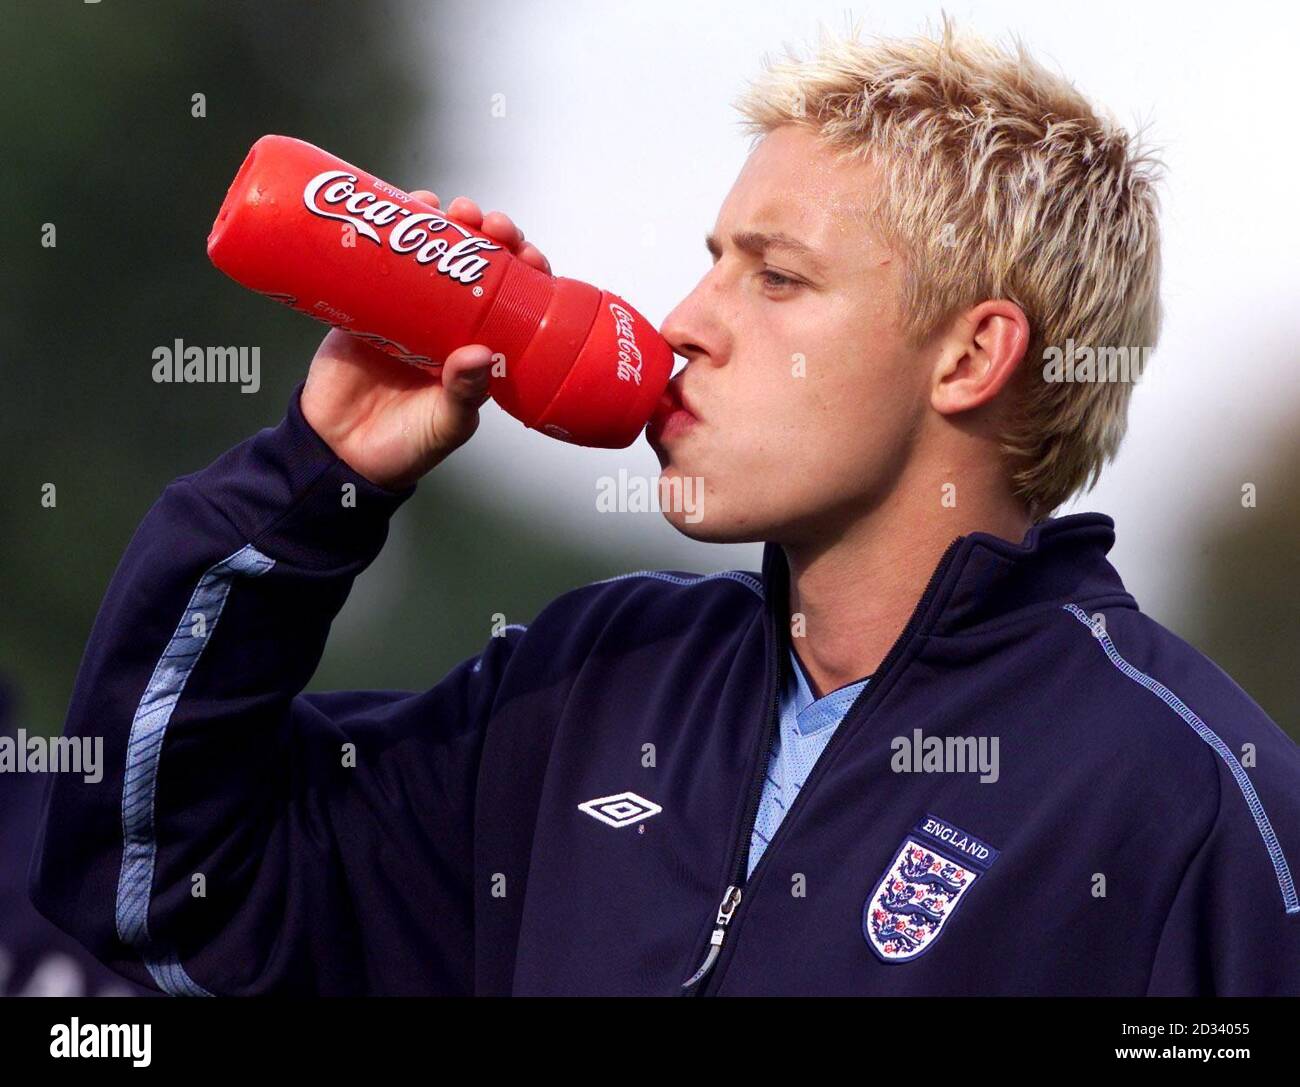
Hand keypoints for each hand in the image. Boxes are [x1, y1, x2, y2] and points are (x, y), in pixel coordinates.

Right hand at [300, 193, 550, 489]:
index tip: (526, 253)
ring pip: (429, 251)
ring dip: (441, 221)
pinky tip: (401, 205)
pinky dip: (388, 229)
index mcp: (479, 345)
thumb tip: (479, 353)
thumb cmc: (406, 445)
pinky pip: (376, 258)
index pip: (513, 297)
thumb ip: (463, 394)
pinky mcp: (363, 303)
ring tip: (445, 209)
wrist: (340, 453)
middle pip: (474, 263)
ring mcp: (406, 308)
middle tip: (485, 223)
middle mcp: (447, 321)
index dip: (523, 268)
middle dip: (485, 234)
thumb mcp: (446, 425)